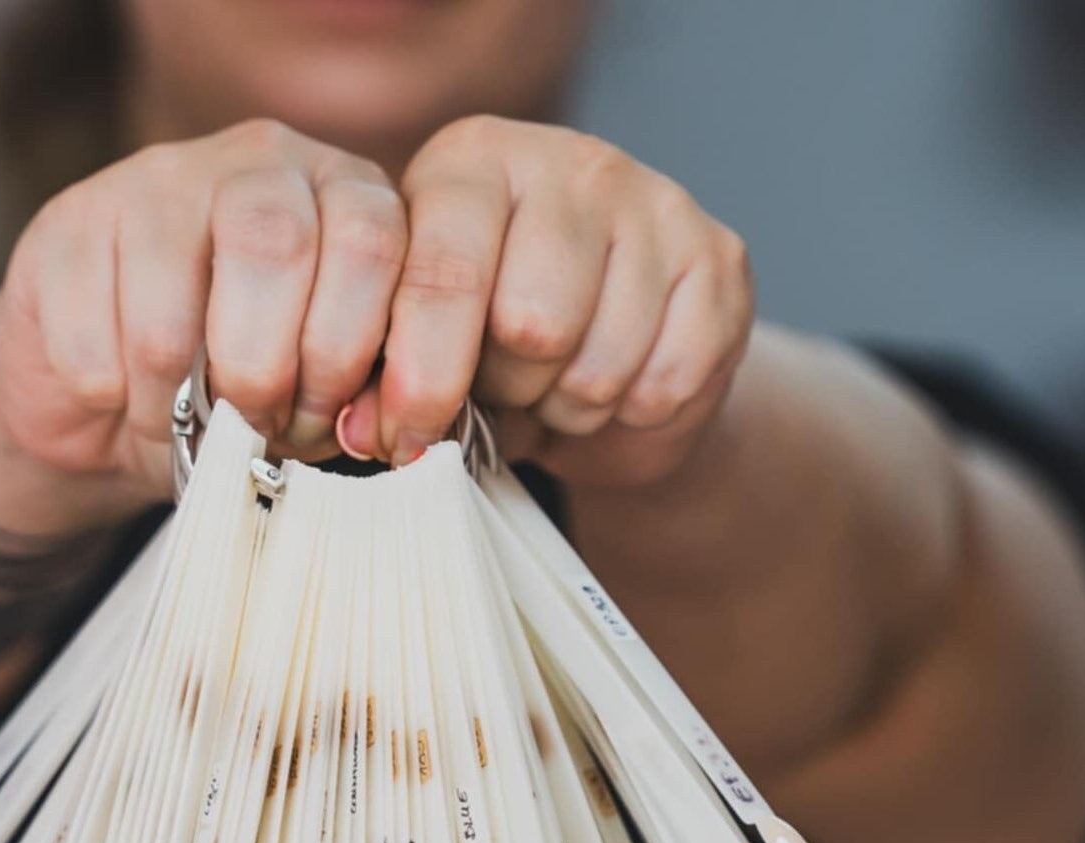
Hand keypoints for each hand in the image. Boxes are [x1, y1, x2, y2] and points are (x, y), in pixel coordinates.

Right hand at [0, 118, 410, 506]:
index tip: (321, 421)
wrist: (110, 391)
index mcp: (345, 192)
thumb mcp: (320, 393)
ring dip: (176, 403)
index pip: (372, 242)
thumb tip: (368, 426)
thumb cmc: (242, 389)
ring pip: (171, 316)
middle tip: (252, 424)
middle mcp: (259, 160)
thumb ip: (357, 396)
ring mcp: (157, 177)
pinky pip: (92, 342)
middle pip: (275, 248)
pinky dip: (109, 396)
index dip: (347, 353)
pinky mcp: (70, 220)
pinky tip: (118, 392)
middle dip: (265, 372)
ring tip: (180, 420)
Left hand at [338, 116, 753, 489]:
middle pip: (532, 325)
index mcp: (470, 162)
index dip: (422, 376)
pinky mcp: (720, 257)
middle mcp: (569, 160)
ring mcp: (656, 201)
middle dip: (510, 390)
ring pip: (600, 361)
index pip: (443, 273)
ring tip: (558, 388)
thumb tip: (363, 431)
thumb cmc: (493, 346)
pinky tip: (618, 385)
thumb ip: (385, 381)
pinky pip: (665, 380)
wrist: (610, 358)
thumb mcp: (424, 348)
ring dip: (570, 408)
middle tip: (507, 388)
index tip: (406, 439)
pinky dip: (633, 412)